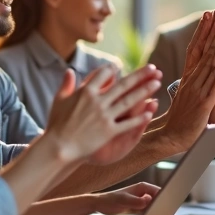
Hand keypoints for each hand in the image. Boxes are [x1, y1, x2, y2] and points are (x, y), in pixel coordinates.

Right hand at [45, 65, 161, 163]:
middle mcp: (97, 101)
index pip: (104, 74)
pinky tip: (150, 112)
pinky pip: (127, 123)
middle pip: (123, 85)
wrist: (58, 147)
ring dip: (145, 92)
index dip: (113, 69)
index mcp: (85, 92)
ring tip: (157, 83)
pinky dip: (139, 118)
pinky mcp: (108, 131)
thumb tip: (70, 70)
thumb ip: (66, 84)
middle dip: (140, 75)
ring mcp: (104, 116)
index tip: (120, 66)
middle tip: (154, 68)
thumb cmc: (56, 124)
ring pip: (129, 101)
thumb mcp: (58, 100)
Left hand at [92, 182, 159, 214]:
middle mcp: (144, 193)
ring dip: (155, 212)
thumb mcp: (123, 200)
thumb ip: (135, 201)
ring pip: (153, 207)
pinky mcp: (138, 208)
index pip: (159, 191)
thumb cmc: (110, 200)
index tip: (169, 205)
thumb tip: (148, 201)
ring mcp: (142, 200)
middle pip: (158, 199)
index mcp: (143, 187)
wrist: (101, 205)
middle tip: (164, 214)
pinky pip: (147, 212)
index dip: (165, 197)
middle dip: (161, 206)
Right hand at [163, 27, 214, 148]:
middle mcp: (191, 79)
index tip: (207, 16)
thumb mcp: (185, 94)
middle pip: (202, 50)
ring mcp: (198, 89)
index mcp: (187, 76)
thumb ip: (190, 81)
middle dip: (210, 30)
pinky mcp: (204, 101)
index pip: (195, 48)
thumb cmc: (179, 118)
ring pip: (210, 61)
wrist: (170, 136)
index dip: (202, 31)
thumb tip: (193, 70)